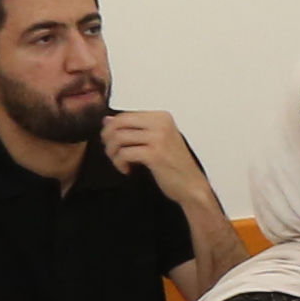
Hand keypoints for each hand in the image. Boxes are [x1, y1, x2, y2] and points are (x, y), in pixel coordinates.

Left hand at [93, 109, 213, 211]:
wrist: (192, 185)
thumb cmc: (174, 164)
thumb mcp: (156, 141)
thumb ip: (134, 128)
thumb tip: (107, 119)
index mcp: (162, 117)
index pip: (125, 115)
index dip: (111, 129)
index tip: (111, 142)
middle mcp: (161, 124)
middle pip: (119, 123)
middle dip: (108, 138)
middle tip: (111, 152)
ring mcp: (159, 138)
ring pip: (118, 138)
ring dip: (113, 153)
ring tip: (120, 162)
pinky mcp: (154, 155)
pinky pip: (124, 154)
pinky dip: (120, 163)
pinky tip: (128, 170)